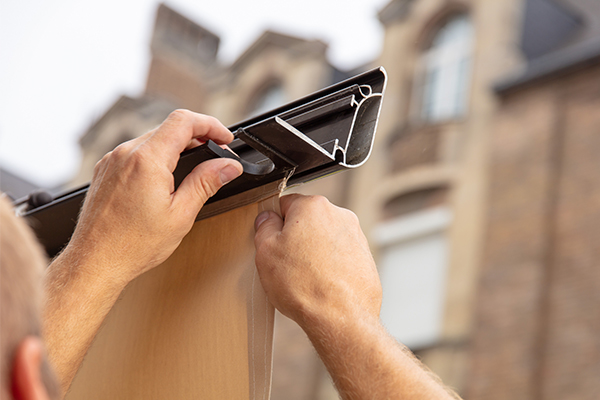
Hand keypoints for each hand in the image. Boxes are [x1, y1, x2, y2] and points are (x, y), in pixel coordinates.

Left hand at [64, 109, 242, 284]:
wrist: (95, 262)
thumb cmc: (132, 245)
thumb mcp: (180, 215)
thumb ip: (206, 183)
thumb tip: (228, 166)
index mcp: (147, 160)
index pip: (184, 121)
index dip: (211, 125)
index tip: (225, 138)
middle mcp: (126, 153)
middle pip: (169, 127)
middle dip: (198, 137)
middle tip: (216, 158)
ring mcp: (113, 160)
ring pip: (153, 138)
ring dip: (178, 147)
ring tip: (195, 168)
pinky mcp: (106, 169)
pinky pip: (137, 151)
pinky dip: (158, 156)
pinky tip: (167, 177)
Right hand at [253, 194, 381, 332]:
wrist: (341, 318)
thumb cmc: (305, 286)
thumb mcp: (266, 252)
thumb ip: (264, 227)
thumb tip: (268, 219)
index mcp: (313, 206)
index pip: (285, 204)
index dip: (273, 224)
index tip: (271, 240)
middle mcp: (339, 215)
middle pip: (307, 221)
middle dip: (295, 238)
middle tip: (286, 263)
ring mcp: (356, 236)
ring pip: (324, 239)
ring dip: (313, 253)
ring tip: (305, 278)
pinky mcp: (365, 258)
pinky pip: (340, 256)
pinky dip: (330, 266)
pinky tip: (321, 285)